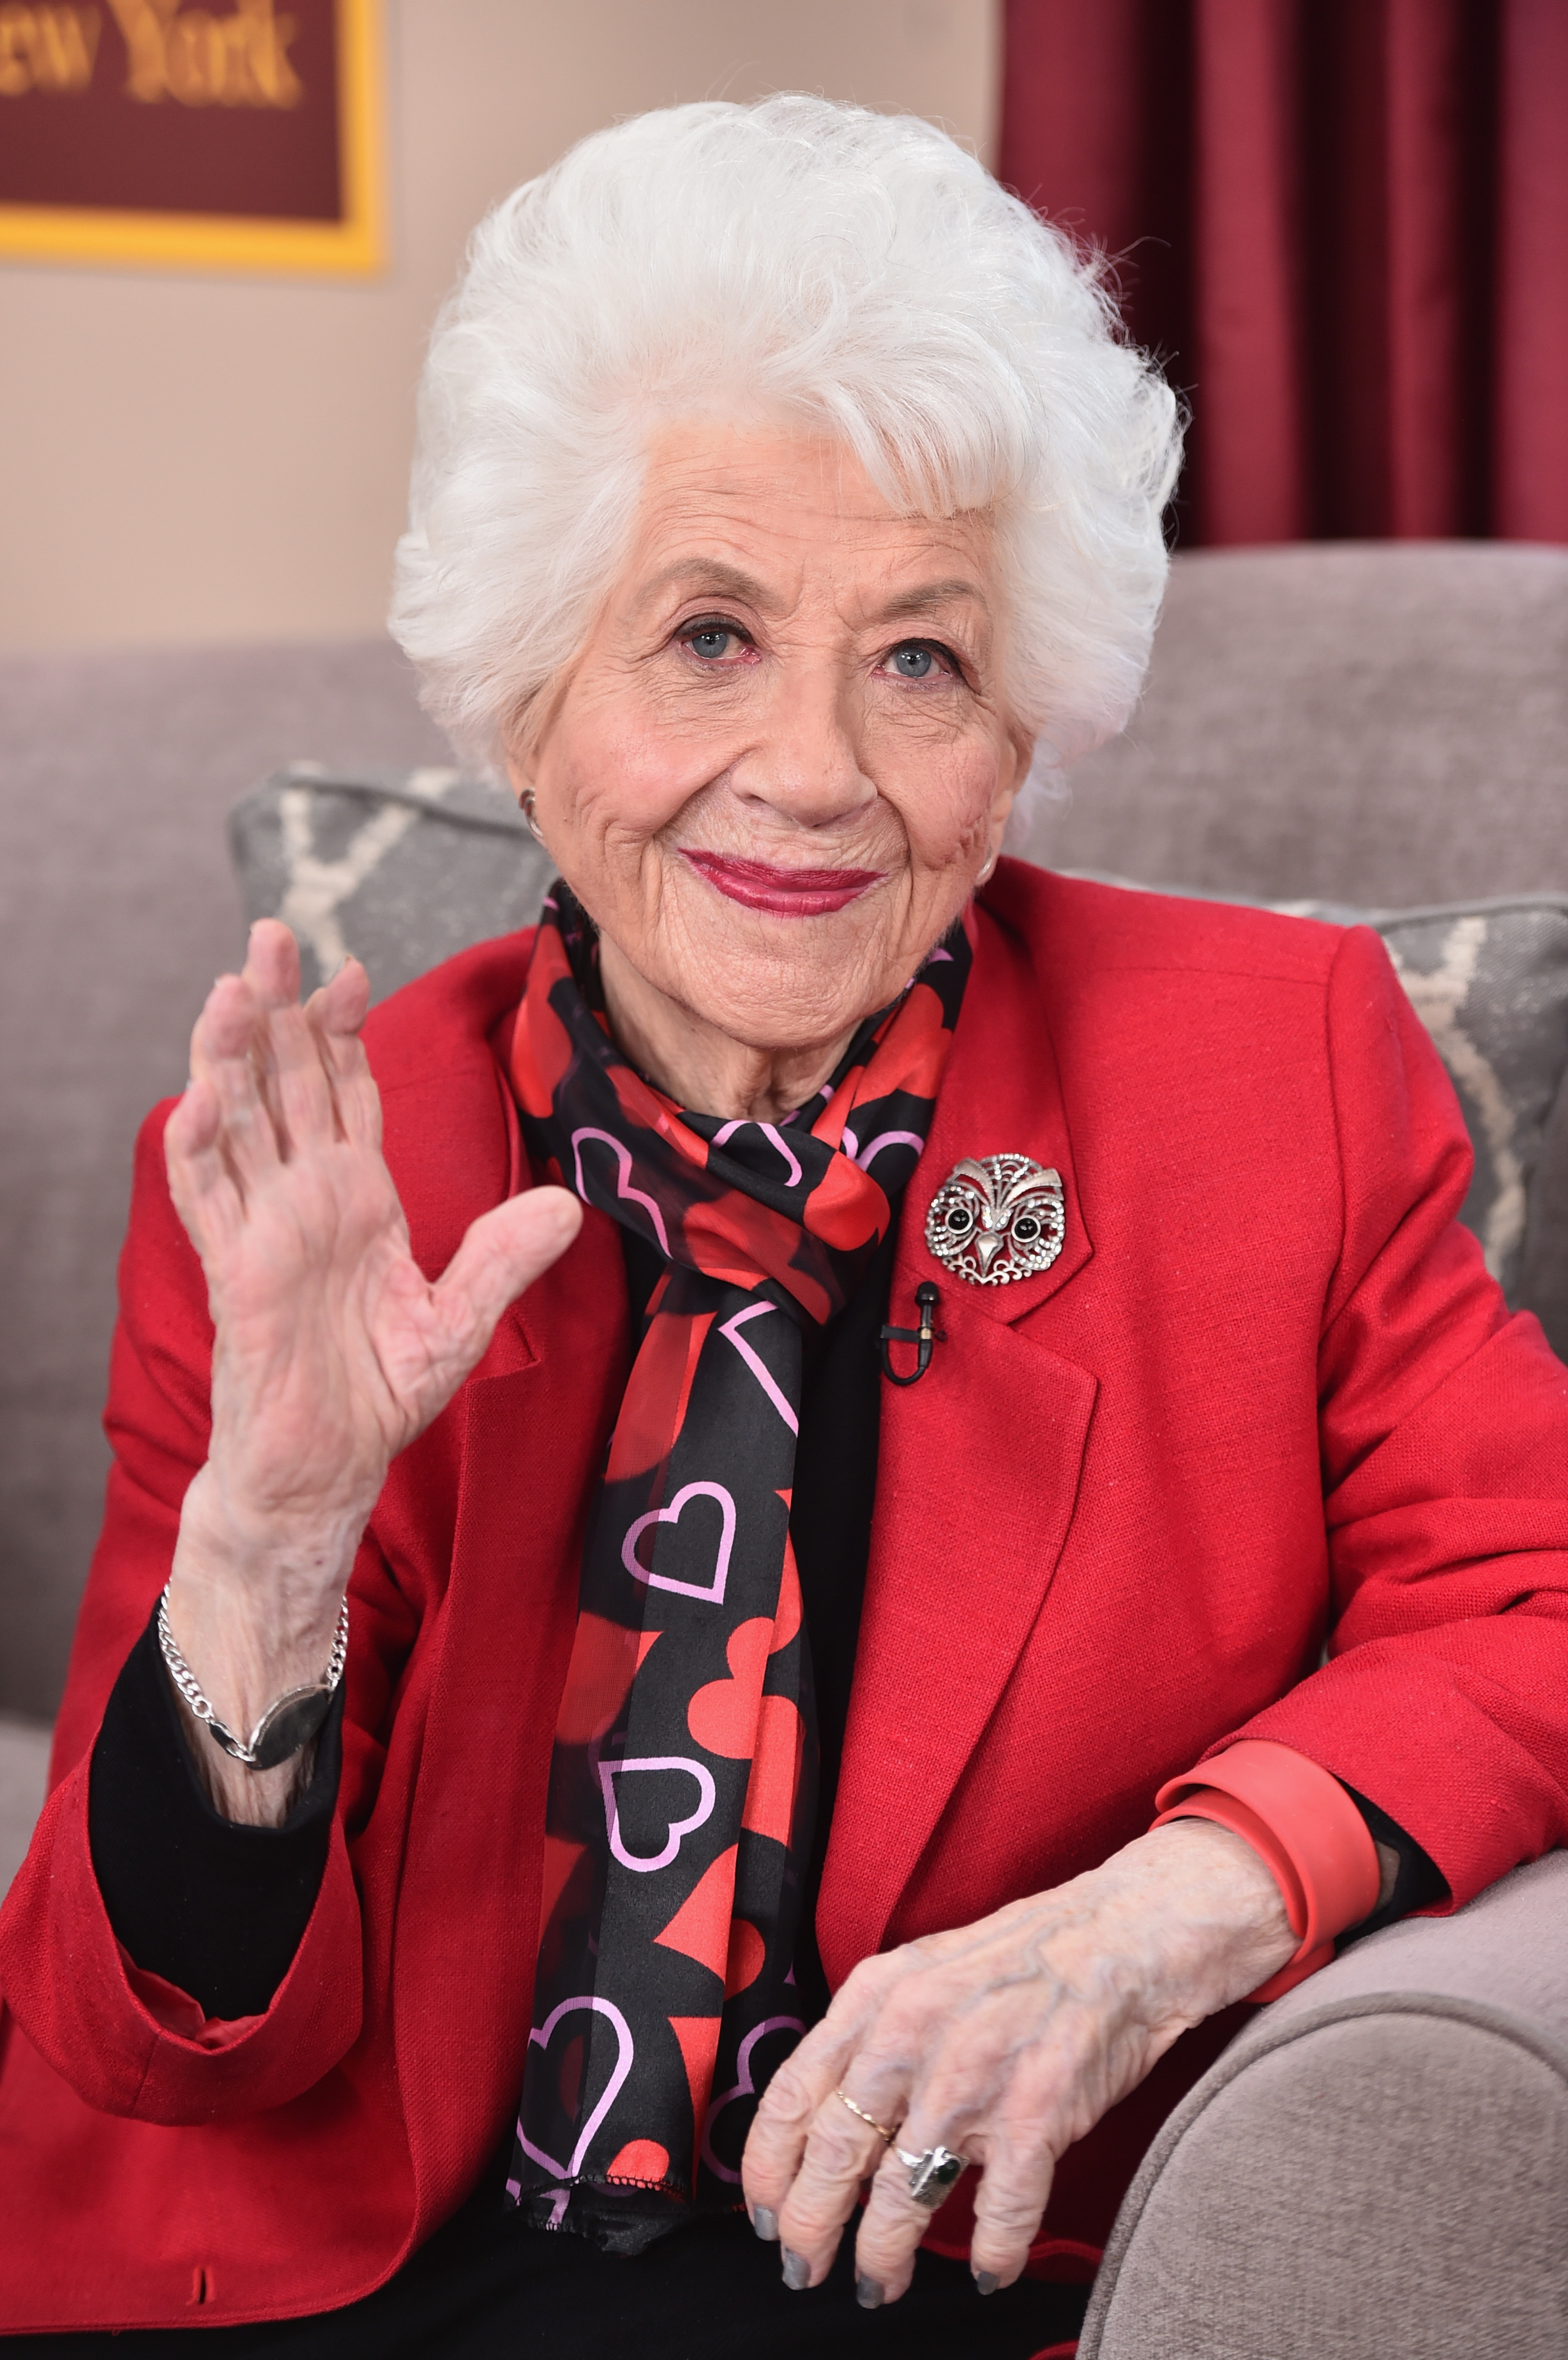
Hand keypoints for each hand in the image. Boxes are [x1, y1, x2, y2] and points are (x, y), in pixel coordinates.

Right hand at [162, 920, 579, 1819]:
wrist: (327, 1469)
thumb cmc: (380, 1397)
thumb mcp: (462, 1322)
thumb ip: (505, 1259)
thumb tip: (567, 1206)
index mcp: (358, 1200)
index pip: (344, 1094)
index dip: (343, 1032)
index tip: (352, 970)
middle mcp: (304, 1201)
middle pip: (284, 1083)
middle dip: (276, 1009)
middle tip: (272, 931)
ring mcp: (264, 1230)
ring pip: (237, 1122)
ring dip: (228, 1056)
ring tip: (230, 986)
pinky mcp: (236, 1273)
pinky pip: (209, 1200)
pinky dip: (201, 1146)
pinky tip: (201, 1095)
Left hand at [741, 1820, 1294, 2305]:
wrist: (1121, 1936)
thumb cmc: (1021, 1958)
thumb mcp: (921, 1971)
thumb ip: (869, 2033)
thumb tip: (823, 2111)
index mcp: (875, 1997)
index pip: (793, 2096)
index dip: (768, 2168)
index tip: (762, 2211)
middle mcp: (911, 2037)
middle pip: (833, 2155)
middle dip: (808, 2226)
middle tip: (802, 2266)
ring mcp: (973, 2080)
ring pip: (902, 2196)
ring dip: (881, 2256)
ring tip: (876, 2283)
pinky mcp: (1036, 2117)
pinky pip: (1000, 2214)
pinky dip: (990, 2256)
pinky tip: (986, 2272)